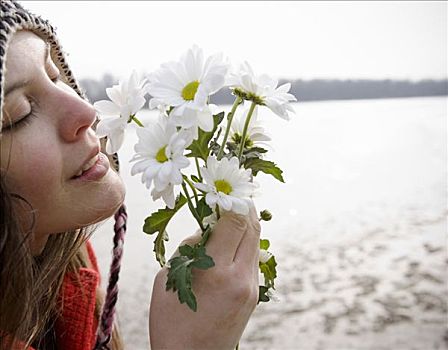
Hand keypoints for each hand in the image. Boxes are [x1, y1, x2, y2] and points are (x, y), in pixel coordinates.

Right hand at [149, 204, 260, 349]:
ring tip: (230, 214)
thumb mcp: (168, 278)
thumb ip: (189, 247)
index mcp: (215, 270)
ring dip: (246, 224)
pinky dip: (246, 242)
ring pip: (257, 241)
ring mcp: (251, 286)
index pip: (235, 221)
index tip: (223, 190)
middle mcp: (240, 276)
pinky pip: (254, 257)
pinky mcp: (255, 294)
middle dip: (243, 206)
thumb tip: (207, 226)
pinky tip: (231, 240)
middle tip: (232, 195)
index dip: (232, 200)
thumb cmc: (171, 321)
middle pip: (253, 227)